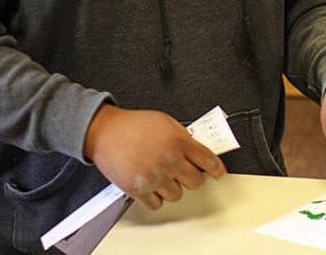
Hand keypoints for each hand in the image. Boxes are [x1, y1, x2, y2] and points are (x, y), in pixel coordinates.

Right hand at [84, 104, 226, 209]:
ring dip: (172, 187)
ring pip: (177, 195)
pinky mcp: (139, 189)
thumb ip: (183, 137)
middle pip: (196, 182)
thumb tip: (197, 152)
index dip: (218, 170)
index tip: (220, 174)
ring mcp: (155, 176)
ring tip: (162, 176)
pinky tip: (151, 185)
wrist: (105, 132)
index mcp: (178, 141)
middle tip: (183, 173)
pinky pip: (157, 204)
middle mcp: (169, 160)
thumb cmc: (133, 125)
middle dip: (191, 177)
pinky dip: (156, 197)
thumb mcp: (166, 122)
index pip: (208, 160)